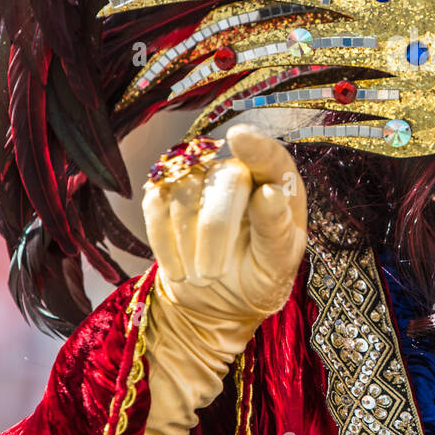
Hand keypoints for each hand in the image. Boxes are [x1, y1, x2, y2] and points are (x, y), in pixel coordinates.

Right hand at [142, 123, 307, 340]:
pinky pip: (155, 203)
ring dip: (189, 243)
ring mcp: (200, 178)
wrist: (222, 298)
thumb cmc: (260, 274)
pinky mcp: (165, 192)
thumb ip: (277, 229)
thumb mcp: (278, 263)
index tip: (239, 137)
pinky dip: (165, 243)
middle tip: (213, 273)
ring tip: (204, 276)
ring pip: (184, 189)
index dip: (255, 146)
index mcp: (278, 183)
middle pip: (223, 178)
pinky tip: (180, 270)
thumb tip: (270, 193)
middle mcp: (239, 171)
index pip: (270, 157)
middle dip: (214, 229)